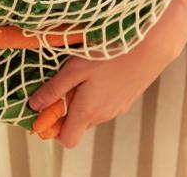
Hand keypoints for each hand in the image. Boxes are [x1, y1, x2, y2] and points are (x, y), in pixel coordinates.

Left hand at [28, 30, 184, 148]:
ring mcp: (119, 107)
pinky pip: (108, 103)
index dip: (54, 130)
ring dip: (86, 100)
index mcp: (88, 111)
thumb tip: (34, 105)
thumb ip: (54, 89)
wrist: (152, 46)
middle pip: (80, 125)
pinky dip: (101, 94)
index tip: (49, 109)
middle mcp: (104, 115)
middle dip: (69, 110)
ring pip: (95, 113)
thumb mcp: (75, 69)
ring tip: (87, 74)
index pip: (67, 139)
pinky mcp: (129, 97)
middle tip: (67, 84)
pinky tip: (105, 71)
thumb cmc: (112, 54)